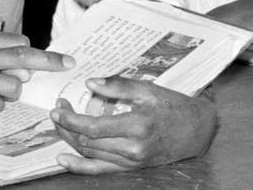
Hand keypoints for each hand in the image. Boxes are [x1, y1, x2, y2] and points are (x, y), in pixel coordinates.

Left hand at [50, 78, 216, 173]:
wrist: (196, 130)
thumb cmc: (173, 105)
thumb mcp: (148, 89)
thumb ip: (118, 86)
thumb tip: (90, 83)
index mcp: (137, 125)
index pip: (93, 127)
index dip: (72, 118)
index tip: (59, 107)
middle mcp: (133, 148)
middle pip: (88, 142)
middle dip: (67, 126)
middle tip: (56, 110)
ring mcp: (132, 161)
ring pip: (91, 154)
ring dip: (70, 140)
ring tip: (60, 123)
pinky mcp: (131, 167)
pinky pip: (101, 169)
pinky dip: (80, 166)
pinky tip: (63, 160)